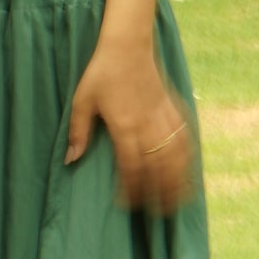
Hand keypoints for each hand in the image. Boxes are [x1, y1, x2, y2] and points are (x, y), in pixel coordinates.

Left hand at [64, 37, 192, 215]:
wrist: (128, 45)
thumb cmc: (101, 72)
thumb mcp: (82, 100)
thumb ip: (78, 131)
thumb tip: (70, 159)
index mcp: (124, 125)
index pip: (131, 166)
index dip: (131, 188)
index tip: (127, 204)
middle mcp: (147, 125)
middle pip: (158, 168)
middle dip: (159, 193)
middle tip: (156, 213)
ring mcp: (163, 117)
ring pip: (176, 156)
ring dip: (178, 181)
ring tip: (177, 201)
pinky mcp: (173, 109)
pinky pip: (185, 139)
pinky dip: (188, 158)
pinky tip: (187, 171)